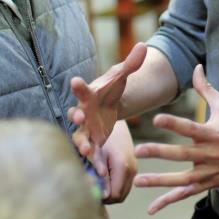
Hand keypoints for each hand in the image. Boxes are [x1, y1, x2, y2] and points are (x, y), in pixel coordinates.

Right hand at [69, 42, 147, 158]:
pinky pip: (91, 153)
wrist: (108, 104)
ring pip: (80, 136)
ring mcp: (86, 128)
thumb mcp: (122, 76)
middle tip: (78, 116)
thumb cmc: (111, 89)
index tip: (76, 81)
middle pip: (75, 114)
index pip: (82, 88)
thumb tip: (143, 46)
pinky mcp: (92, 142)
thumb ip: (131, 63)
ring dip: (83, 143)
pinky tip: (101, 172)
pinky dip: (95, 161)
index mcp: (90, 94)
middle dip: (76, 115)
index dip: (79, 85)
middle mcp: (83, 111)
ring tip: (88, 150)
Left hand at [96, 121, 137, 202]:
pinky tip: (105, 180)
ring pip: (122, 192)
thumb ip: (100, 176)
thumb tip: (101, 196)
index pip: (113, 195)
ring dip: (110, 192)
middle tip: (92, 192)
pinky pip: (124, 184)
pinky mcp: (133, 167)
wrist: (114, 117)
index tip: (89, 193)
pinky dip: (114, 186)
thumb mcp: (97, 154)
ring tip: (98, 187)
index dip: (100, 197)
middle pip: (119, 197)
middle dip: (105, 197)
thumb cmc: (100, 133)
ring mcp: (134, 169)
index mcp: (123, 167)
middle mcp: (131, 169)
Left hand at [133, 65, 218, 214]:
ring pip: (182, 179)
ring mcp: (210, 172)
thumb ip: (206, 89)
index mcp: (213, 133)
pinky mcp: (209, 183)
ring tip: (139, 180)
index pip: (191, 127)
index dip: (175, 123)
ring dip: (160, 181)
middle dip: (161, 152)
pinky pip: (186, 194)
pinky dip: (169, 201)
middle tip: (139, 150)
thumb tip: (196, 67)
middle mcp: (211, 154)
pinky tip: (151, 208)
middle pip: (183, 154)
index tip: (157, 118)